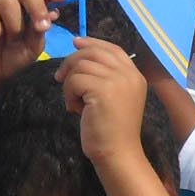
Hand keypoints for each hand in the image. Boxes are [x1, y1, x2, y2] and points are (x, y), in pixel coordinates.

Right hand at [0, 0, 63, 89]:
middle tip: (41, 28)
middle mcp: (8, 0)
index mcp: (26, 5)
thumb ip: (40, 30)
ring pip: (7, 3)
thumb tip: (53, 13)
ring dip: (14, 27)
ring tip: (9, 40)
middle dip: (37, 8)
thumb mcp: (32, 47)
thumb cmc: (12, 57)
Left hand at [58, 37, 147, 165]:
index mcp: (135, 75)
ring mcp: (118, 81)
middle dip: (72, 61)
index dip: (92, 42)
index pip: (112, 48)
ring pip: (80, 65)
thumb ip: (104, 74)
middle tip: (59, 77)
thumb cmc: (111, 129)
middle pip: (93, 52)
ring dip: (69, 83)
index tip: (76, 43)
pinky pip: (74, 80)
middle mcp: (129, 74)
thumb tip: (79, 48)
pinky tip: (75, 109)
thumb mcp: (112, 95)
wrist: (117, 153)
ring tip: (74, 102)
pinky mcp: (103, 90)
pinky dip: (68, 94)